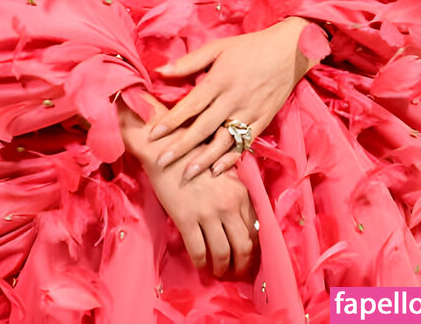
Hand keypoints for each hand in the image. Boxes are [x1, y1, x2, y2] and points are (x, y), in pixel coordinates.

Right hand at [118, 96, 257, 275]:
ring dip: (223, 268)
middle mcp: (228, 205)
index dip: (254, 246)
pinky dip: (201, 264)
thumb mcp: (223, 169)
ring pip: (222, 253)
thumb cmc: (194, 155)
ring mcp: (207, 213)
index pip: (256, 228)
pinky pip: (198, 251)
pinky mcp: (186, 220)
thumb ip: (235, 191)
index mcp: (240, 191)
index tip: (249, 254)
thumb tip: (242, 218)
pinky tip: (200, 266)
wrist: (165, 149)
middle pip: (243, 245)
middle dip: (242, 263)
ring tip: (220, 272)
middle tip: (237, 271)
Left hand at [148, 18, 310, 179]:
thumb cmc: (249, 47)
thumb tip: (160, 70)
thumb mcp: (217, 47)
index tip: (153, 134)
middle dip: (181, 146)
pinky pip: (244, 143)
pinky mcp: (262, 121)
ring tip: (186, 174)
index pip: (191, 104)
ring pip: (223, 140)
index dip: (172, 120)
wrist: (288, 52)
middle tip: (161, 161)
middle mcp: (233, 99)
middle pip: (203, 127)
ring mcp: (249, 112)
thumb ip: (189, 61)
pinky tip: (215, 170)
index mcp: (219, 80)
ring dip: (204, 159)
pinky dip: (230, 158)